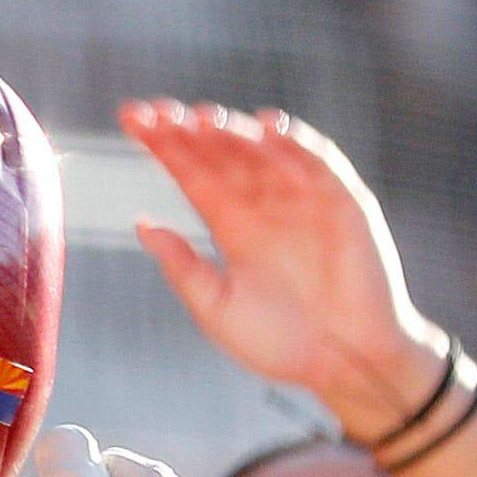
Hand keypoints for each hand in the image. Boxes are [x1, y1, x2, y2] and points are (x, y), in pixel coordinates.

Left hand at [118, 102, 452, 434]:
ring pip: (263, 153)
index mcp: (231, 227)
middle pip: (221, 156)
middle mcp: (264, 207)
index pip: (192, 174)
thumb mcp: (217, 308)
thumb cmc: (279, 343)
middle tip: (156, 113)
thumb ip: (184, 266)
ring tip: (201, 119)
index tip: (131, 121)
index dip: (164, 146)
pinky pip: (319, 165)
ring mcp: (303, 202)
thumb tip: (142, 225)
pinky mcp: (344, 204)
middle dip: (189, 132)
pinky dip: (297, 143)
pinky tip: (267, 126)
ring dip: (234, 133)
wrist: (345, 364)